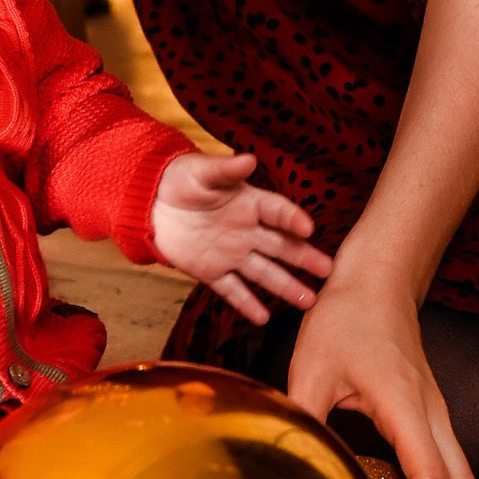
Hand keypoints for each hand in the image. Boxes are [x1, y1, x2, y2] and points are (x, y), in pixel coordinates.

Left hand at [149, 152, 333, 327]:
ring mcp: (231, 253)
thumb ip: (226, 169)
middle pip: (281, 247)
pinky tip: (263, 318)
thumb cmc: (180, 179)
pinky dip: (246, 304)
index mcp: (249, 202)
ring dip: (285, 286)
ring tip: (309, 301)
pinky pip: (232, 289)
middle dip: (304, 258)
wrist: (150, 202)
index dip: (292, 219)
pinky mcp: (211, 270)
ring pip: (263, 272)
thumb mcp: (202, 171)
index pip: (277, 211)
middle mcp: (246, 231)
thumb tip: (248, 159)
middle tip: (328, 271)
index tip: (308, 229)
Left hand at [286, 273, 477, 478]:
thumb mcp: (310, 366)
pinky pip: (449, 466)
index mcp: (405, 404)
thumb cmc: (346, 318)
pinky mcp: (431, 417)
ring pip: (463, 477)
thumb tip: (285, 467)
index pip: (429, 476)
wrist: (377, 280)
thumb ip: (303, 417)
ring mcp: (436, 415)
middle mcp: (431, 413)